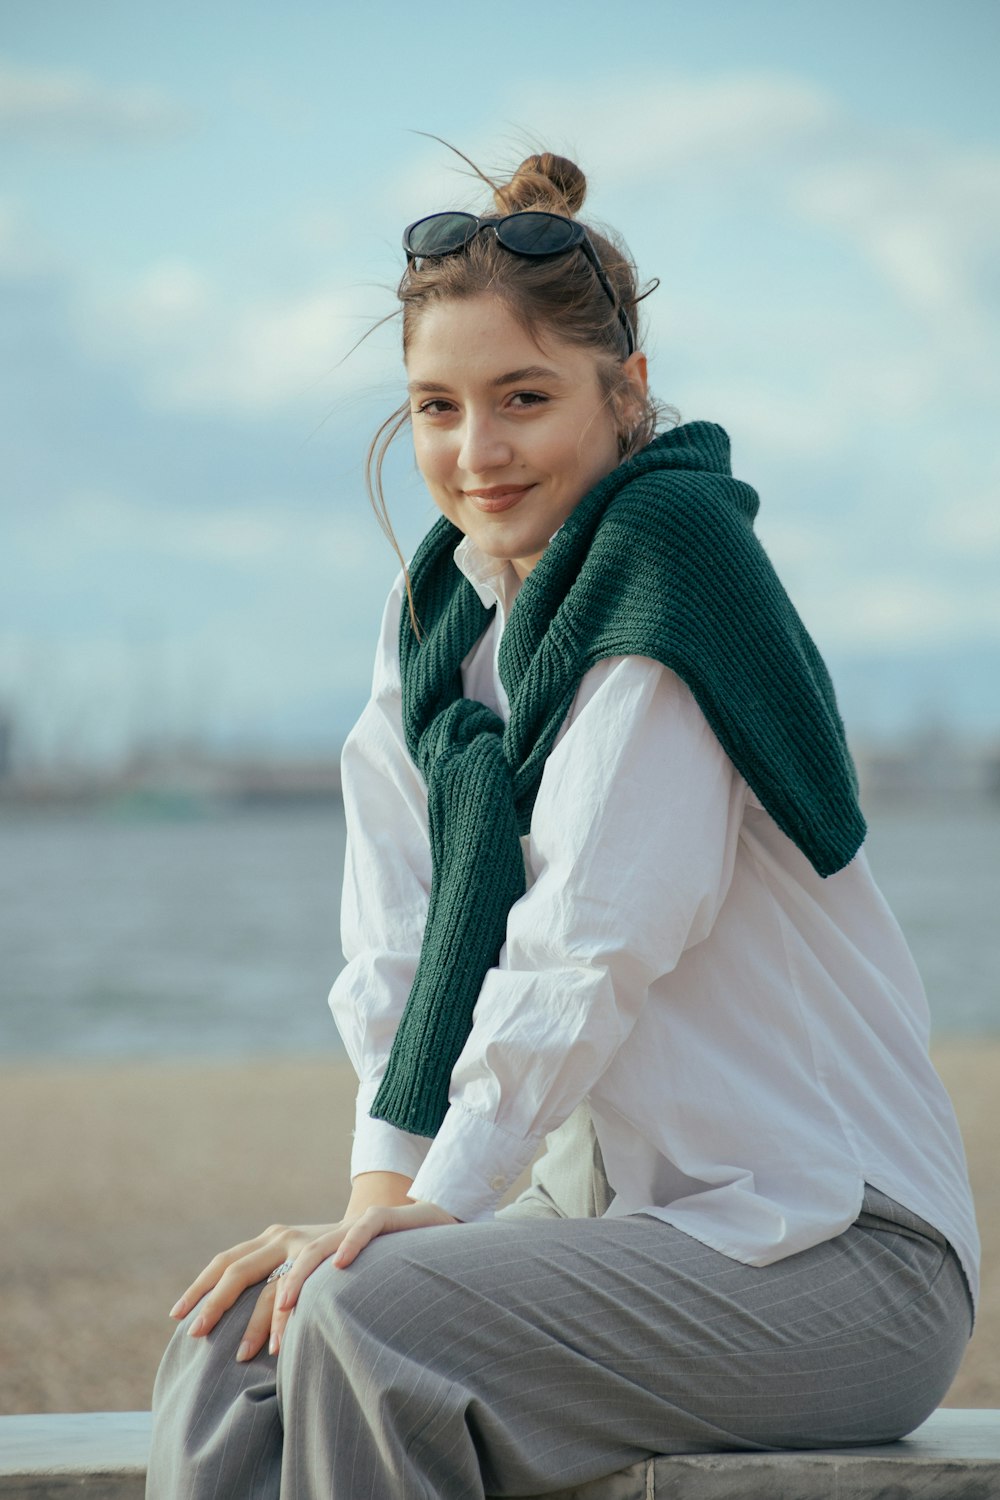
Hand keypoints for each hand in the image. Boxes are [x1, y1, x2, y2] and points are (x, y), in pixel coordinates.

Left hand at [168, 1201, 457, 1362]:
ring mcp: (327, 1232)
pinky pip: (353, 1239)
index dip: (201, 1289)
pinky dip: (343, 1255)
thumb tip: (238, 1344)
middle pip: (246, 1265)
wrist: (399, 1227)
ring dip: (282, 1303)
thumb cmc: (342, 1265)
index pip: (227, 1264)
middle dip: (220, 1301)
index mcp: (275, 1243)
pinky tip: (334, 1277)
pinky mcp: (370, 1225)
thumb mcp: (301, 1278)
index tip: (177, 1318)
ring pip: (297, 1265)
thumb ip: (274, 1297)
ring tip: (270, 1343)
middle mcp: (293, 1235)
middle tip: (200, 1335)